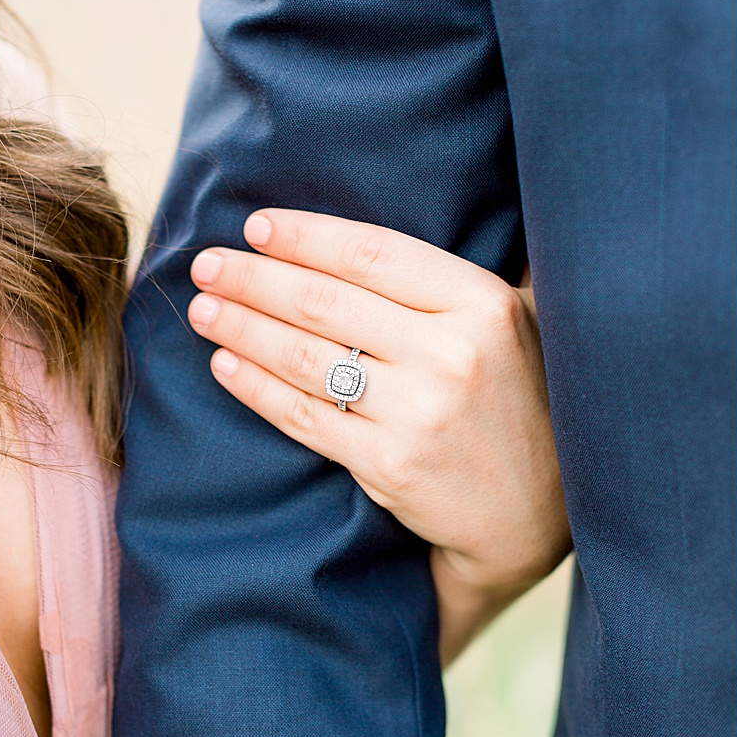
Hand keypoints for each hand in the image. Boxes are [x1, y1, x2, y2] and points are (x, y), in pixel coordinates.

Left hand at [186, 208, 569, 662]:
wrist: (534, 510)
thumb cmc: (512, 400)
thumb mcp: (508, 324)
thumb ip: (443, 285)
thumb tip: (354, 233)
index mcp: (480, 302)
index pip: (371, 254)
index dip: (304, 237)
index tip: (253, 226)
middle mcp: (452, 352)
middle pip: (324, 302)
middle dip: (253, 278)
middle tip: (205, 264)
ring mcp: (419, 411)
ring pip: (304, 357)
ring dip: (241, 328)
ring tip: (202, 310)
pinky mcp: (388, 463)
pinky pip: (302, 415)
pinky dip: (254, 387)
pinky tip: (224, 364)